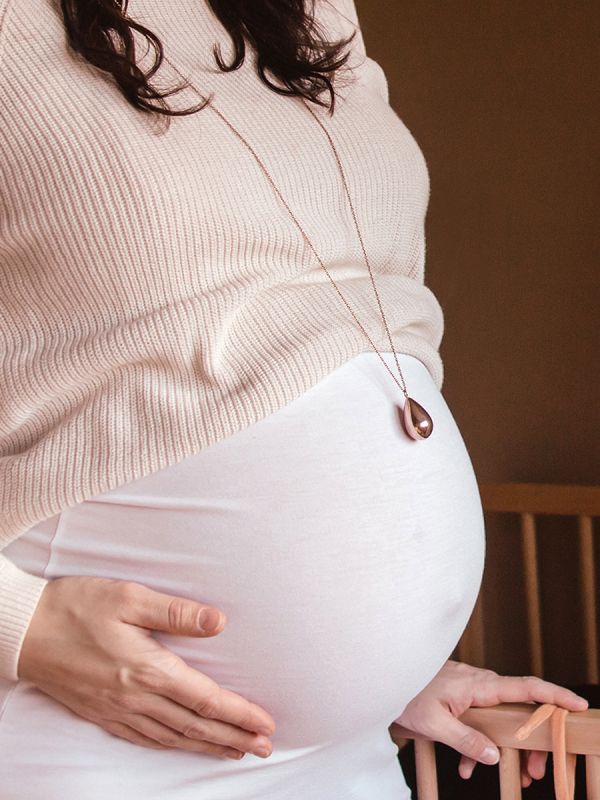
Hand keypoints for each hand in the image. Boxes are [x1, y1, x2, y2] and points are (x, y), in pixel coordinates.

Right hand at [18, 576, 275, 759]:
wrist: (24, 630)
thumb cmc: (77, 607)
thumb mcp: (129, 598)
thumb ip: (176, 612)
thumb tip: (219, 622)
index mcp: (148, 669)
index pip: (206, 700)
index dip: (239, 714)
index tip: (266, 724)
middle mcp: (135, 698)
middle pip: (195, 725)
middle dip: (234, 737)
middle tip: (265, 746)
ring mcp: (117, 711)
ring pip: (173, 737)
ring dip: (208, 745)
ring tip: (236, 751)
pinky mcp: (102, 714)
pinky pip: (146, 739)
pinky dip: (173, 746)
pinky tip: (184, 746)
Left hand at [394, 659, 587, 786]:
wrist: (381, 674)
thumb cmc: (404, 692)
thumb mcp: (434, 724)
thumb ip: (465, 740)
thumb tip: (495, 756)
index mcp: (478, 686)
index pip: (525, 687)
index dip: (555, 696)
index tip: (579, 705)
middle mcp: (479, 683)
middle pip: (518, 709)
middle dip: (533, 740)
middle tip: (539, 770)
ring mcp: (470, 688)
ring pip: (500, 717)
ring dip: (506, 745)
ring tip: (514, 773)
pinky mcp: (459, 695)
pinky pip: (479, 718)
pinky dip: (480, 742)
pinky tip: (468, 767)